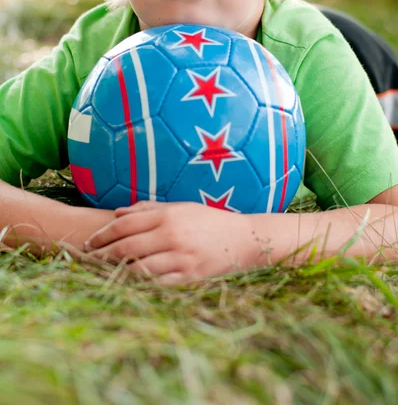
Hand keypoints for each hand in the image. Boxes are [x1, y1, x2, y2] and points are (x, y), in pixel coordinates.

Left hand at [83, 201, 253, 284]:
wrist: (244, 239)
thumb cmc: (209, 221)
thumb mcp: (180, 207)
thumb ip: (148, 209)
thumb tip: (117, 213)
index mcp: (168, 216)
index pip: (125, 224)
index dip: (103, 233)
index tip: (90, 241)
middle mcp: (172, 236)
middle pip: (126, 247)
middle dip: (102, 254)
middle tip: (87, 260)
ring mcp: (181, 258)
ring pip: (138, 269)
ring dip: (117, 273)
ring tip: (102, 275)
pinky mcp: (190, 278)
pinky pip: (157, 286)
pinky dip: (140, 288)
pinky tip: (128, 288)